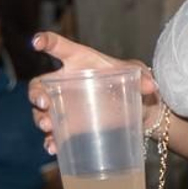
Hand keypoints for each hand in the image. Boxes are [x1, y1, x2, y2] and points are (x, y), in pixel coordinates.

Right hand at [29, 32, 161, 154]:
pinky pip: (55, 135)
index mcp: (78, 61)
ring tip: (47, 127)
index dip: (46, 41)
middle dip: (36, 94)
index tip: (36, 41)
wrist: (140, 108)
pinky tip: (53, 147)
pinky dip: (52, 141)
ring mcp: (65, 106)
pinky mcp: (70, 126)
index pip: (58, 47)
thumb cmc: (131, 81)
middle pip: (40, 86)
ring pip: (43, 112)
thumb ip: (142, 77)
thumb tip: (151, 86)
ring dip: (40, 119)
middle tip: (44, 103)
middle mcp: (65, 83)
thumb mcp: (137, 75)